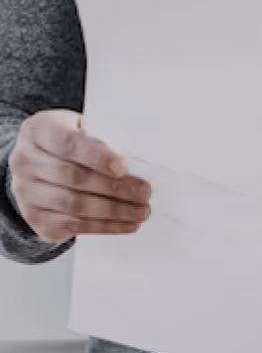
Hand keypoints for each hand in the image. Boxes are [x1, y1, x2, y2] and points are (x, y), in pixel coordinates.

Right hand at [8, 110, 151, 242]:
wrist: (39, 160)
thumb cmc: (69, 140)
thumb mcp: (81, 126)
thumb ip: (101, 138)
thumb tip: (137, 161)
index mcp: (39, 131)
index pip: (69, 143)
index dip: (98, 156)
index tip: (123, 167)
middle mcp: (25, 162)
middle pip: (74, 178)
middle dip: (114, 187)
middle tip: (144, 192)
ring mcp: (26, 192)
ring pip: (74, 205)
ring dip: (113, 211)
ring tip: (141, 211)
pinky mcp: (35, 217)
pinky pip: (72, 225)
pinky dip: (104, 226)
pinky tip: (125, 223)